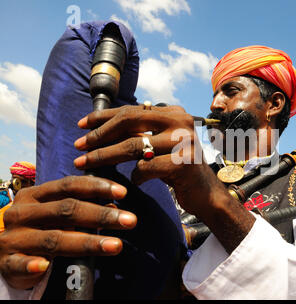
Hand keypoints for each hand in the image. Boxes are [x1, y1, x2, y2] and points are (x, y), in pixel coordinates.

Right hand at [0, 176, 136, 289]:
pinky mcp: (6, 262)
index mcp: (35, 195)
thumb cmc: (37, 228)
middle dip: (101, 216)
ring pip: (53, 239)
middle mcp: (22, 213)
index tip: (123, 192)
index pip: (69, 185)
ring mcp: (14, 237)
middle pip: (66, 210)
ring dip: (87, 242)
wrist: (1, 251)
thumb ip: (83, 209)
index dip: (96, 187)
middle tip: (131, 220)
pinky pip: (20, 264)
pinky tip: (45, 266)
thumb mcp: (56, 215)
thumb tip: (115, 208)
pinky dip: (32, 265)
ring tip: (116, 246)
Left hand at [73, 105, 254, 252]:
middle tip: (79, 146)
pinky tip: (134, 182)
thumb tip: (102, 125)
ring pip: (133, 146)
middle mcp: (181, 122)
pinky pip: (145, 168)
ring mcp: (184, 142)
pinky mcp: (183, 164)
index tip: (81, 126)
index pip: (132, 109)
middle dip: (99, 135)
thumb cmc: (179, 169)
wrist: (208, 194)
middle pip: (129, 121)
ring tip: (86, 164)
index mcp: (174, 113)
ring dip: (104, 156)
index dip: (103, 117)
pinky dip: (135, 177)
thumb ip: (142, 131)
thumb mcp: (162, 144)